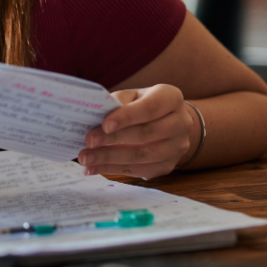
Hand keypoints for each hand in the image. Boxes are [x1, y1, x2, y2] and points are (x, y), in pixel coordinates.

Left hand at [77, 84, 194, 178]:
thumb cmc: (144, 105)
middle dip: (113, 139)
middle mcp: (180, 123)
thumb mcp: (133, 95)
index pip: (150, 108)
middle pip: (146, 133)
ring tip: (86, 158)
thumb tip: (96, 112)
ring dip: (110, 158)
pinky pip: (138, 170)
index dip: (127, 117)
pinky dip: (113, 169)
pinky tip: (94, 168)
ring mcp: (177, 147)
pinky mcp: (167, 166)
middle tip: (88, 142)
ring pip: (141, 156)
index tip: (105, 125)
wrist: (168, 123)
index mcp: (171, 98)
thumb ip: (119, 100)